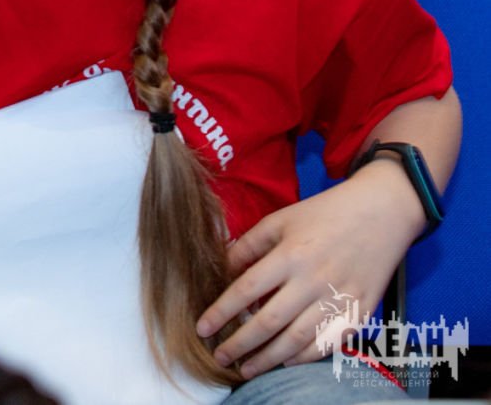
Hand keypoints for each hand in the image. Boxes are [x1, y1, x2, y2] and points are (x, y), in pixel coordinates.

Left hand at [196, 163, 422, 377]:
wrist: (381, 214)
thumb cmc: (324, 214)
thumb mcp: (280, 220)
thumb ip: (249, 246)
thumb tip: (222, 270)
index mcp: (290, 255)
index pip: (246, 290)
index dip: (221, 312)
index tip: (202, 328)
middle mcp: (313, 281)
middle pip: (269, 321)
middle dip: (240, 344)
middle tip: (220, 357)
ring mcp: (338, 299)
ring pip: (298, 339)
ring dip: (269, 358)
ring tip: (247, 368)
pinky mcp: (359, 312)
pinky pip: (329, 343)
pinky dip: (305, 357)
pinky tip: (285, 361)